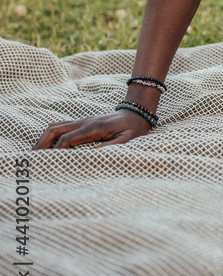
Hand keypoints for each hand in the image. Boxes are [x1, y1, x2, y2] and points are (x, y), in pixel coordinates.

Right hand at [33, 109, 151, 148]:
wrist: (137, 112)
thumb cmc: (133, 129)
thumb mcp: (127, 139)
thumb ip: (111, 147)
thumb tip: (92, 155)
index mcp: (93, 127)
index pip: (67, 139)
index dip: (56, 151)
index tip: (47, 163)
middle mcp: (84, 122)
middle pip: (55, 129)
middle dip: (42, 144)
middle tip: (32, 159)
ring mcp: (81, 121)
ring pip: (55, 126)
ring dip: (43, 139)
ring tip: (34, 154)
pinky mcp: (82, 123)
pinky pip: (60, 127)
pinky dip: (49, 136)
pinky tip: (46, 147)